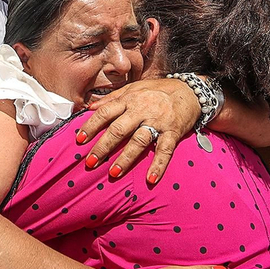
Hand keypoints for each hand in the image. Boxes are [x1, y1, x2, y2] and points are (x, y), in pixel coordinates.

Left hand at [76, 78, 200, 183]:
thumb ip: (112, 98)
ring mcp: (158, 122)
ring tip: (113, 173)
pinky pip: (165, 150)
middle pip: (119, 129)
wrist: (190, 91)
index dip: (91, 126)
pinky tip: (150, 179)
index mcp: (129, 100)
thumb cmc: (157, 91)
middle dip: (103, 147)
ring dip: (126, 158)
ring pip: (139, 141)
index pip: (105, 113)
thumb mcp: (133, 89)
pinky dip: (158, 165)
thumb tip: (90, 107)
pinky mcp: (173, 132)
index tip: (79, 140)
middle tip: (90, 162)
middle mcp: (141, 110)